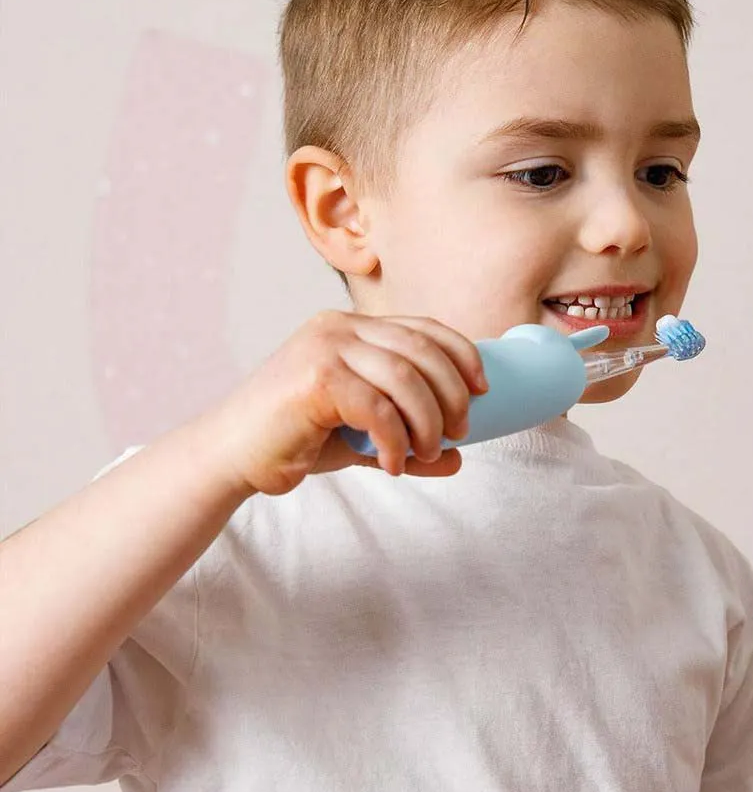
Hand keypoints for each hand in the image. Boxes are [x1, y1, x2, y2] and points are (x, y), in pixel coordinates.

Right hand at [193, 311, 487, 495]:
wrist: (231, 455)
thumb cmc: (294, 440)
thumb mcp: (362, 436)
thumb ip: (407, 439)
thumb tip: (460, 460)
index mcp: (351, 327)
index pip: (423, 328)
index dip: (461, 354)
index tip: (482, 390)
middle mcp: (339, 327)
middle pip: (422, 350)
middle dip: (451, 394)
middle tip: (458, 432)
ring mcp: (325, 347)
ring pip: (405, 377)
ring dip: (428, 420)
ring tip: (427, 453)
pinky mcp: (315, 377)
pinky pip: (378, 407)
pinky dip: (396, 440)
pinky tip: (393, 464)